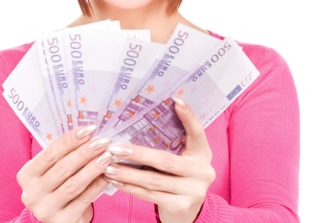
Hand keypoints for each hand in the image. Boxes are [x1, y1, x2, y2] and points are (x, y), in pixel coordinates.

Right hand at [17, 125, 112, 222]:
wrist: (59, 219)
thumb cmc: (58, 186)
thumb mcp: (53, 171)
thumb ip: (64, 155)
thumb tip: (88, 133)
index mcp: (26, 175)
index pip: (50, 153)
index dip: (70, 140)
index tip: (89, 129)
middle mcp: (31, 193)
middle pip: (62, 168)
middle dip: (85, 152)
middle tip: (103, 141)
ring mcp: (45, 209)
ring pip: (73, 184)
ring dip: (93, 168)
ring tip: (108, 156)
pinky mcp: (61, 221)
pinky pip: (83, 200)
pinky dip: (97, 185)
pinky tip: (108, 175)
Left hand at [103, 98, 215, 222]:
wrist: (188, 214)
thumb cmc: (178, 179)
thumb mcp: (182, 160)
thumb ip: (171, 145)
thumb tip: (142, 120)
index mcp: (203, 154)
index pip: (197, 132)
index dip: (188, 116)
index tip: (175, 100)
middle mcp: (202, 171)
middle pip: (165, 160)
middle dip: (137, 153)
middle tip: (115, 148)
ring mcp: (193, 190)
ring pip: (153, 179)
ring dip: (127, 173)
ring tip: (108, 165)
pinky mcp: (181, 206)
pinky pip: (150, 195)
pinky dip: (130, 187)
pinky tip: (115, 180)